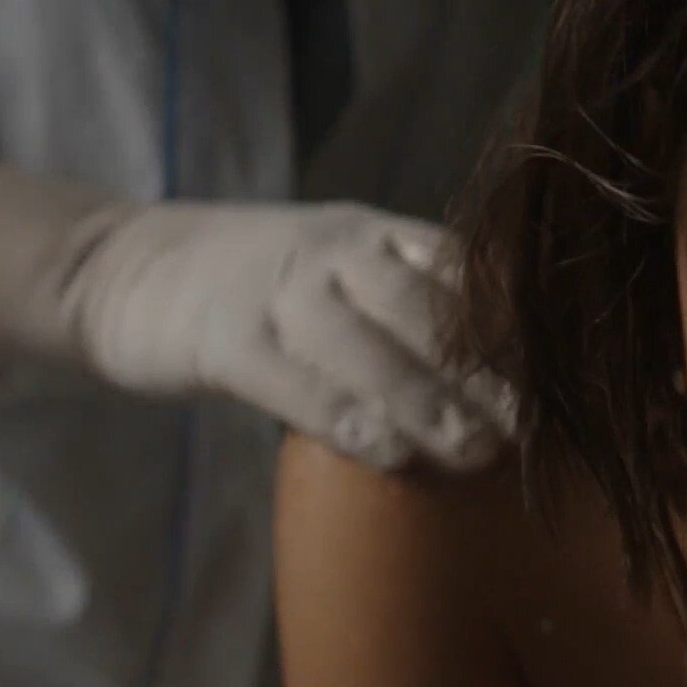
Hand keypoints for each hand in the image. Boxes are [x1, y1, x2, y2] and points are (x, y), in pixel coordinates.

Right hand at [0, 157, 511, 471]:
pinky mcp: (227, 339)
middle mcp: (335, 250)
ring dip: (429, 400)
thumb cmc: (263, 289)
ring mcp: (279, 291)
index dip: (514, 326)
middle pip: (427, 307)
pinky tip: (388, 453)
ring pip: (370, 343)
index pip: (464, 269)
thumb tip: (513, 380)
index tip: (563, 376)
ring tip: (476, 450)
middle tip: (531, 425)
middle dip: (485, 369)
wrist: (122, 269)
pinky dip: (345, 417)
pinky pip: (296, 380)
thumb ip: (415, 310)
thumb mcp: (345, 273)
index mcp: (376, 233)